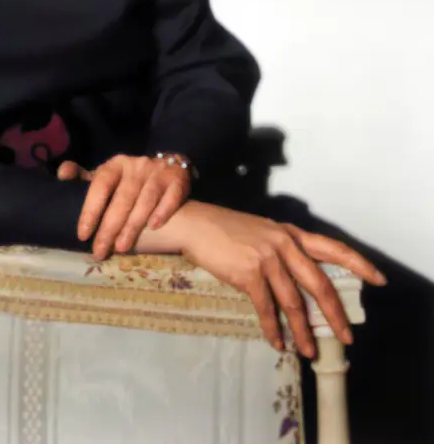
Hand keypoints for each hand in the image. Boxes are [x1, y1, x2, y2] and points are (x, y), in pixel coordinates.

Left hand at [58, 154, 190, 260]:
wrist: (169, 167)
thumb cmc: (130, 179)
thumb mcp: (108, 175)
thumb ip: (85, 178)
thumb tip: (62, 173)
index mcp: (115, 165)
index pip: (99, 185)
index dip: (90, 209)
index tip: (82, 234)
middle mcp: (136, 166)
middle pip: (121, 199)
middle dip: (109, 228)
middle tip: (100, 251)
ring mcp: (158, 172)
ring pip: (144, 201)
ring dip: (132, 226)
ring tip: (121, 248)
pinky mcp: (178, 179)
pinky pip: (170, 197)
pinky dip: (162, 212)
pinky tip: (153, 227)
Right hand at [147, 201, 386, 356]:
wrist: (196, 224)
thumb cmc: (225, 229)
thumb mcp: (262, 232)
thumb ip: (282, 250)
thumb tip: (298, 281)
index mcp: (290, 233)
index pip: (333, 248)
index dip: (358, 264)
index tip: (378, 279)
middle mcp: (284, 244)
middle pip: (319, 283)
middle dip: (335, 314)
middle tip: (346, 336)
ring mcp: (267, 258)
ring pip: (294, 302)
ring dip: (303, 331)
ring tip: (309, 351)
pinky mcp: (249, 273)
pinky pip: (267, 308)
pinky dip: (273, 329)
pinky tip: (277, 342)